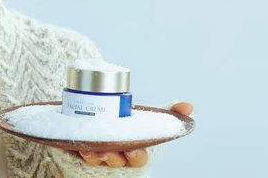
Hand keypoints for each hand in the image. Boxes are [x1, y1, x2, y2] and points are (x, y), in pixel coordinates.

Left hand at [79, 102, 193, 167]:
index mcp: (133, 148)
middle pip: (117, 161)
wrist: (96, 118)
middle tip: (107, 149)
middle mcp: (117, 155)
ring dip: (95, 155)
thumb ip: (166, 112)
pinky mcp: (82, 148)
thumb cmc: (125, 122)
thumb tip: (189, 106)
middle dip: (114, 157)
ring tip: (90, 148)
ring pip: (98, 159)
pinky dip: (80, 150)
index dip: (136, 155)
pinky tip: (79, 146)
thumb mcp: (144, 116)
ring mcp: (99, 154)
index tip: (132, 149)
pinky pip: (81, 154)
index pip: (138, 157)